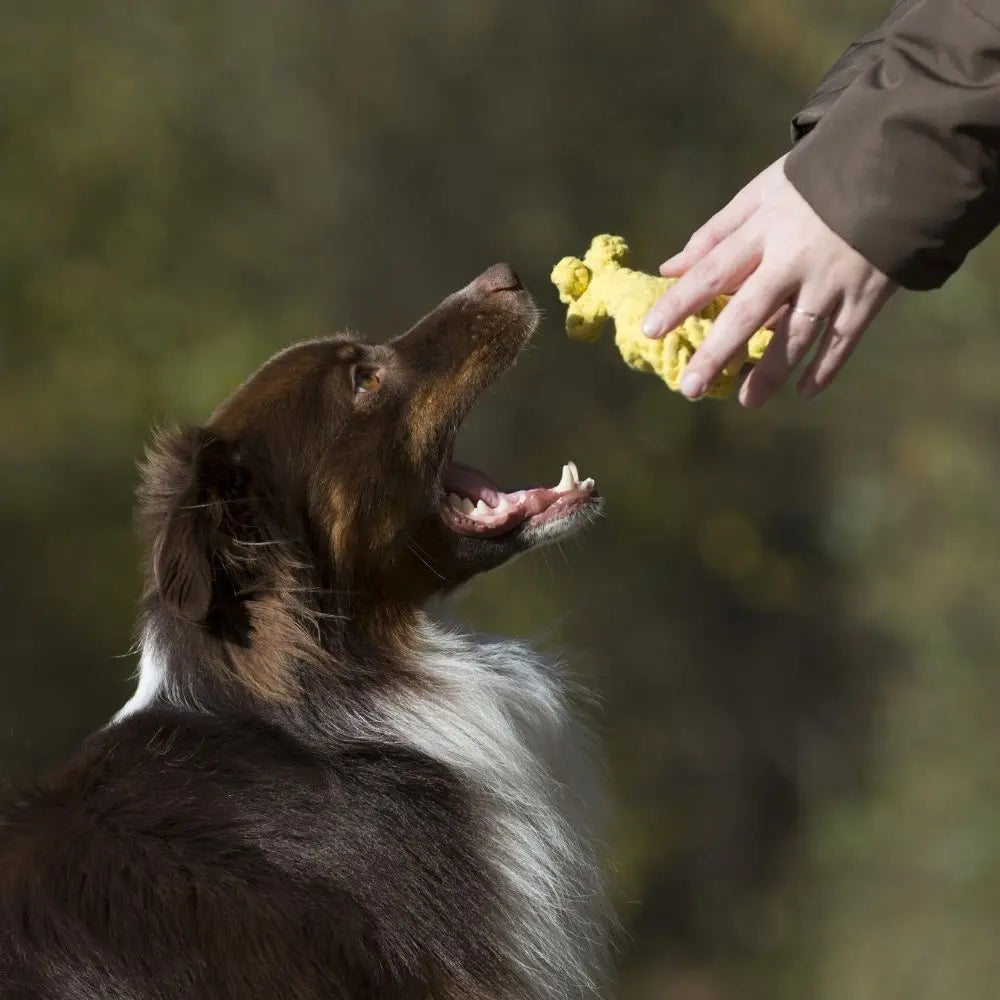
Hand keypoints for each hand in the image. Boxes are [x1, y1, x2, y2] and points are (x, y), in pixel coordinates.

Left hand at [642, 155, 896, 405]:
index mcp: (764, 231)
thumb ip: (716, 233)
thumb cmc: (818, 180)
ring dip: (770, 373)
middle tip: (690, 389)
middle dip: (717, 354)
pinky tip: (804, 393)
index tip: (650, 331)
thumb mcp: (763, 192)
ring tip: (746, 401)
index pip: (711, 271)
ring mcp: (833, 281)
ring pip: (795, 337)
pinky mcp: (867, 295)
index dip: (679, 302)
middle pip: (747, 314)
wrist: (902, 163)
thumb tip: (669, 268)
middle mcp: (795, 260)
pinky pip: (844, 340)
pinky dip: (826, 368)